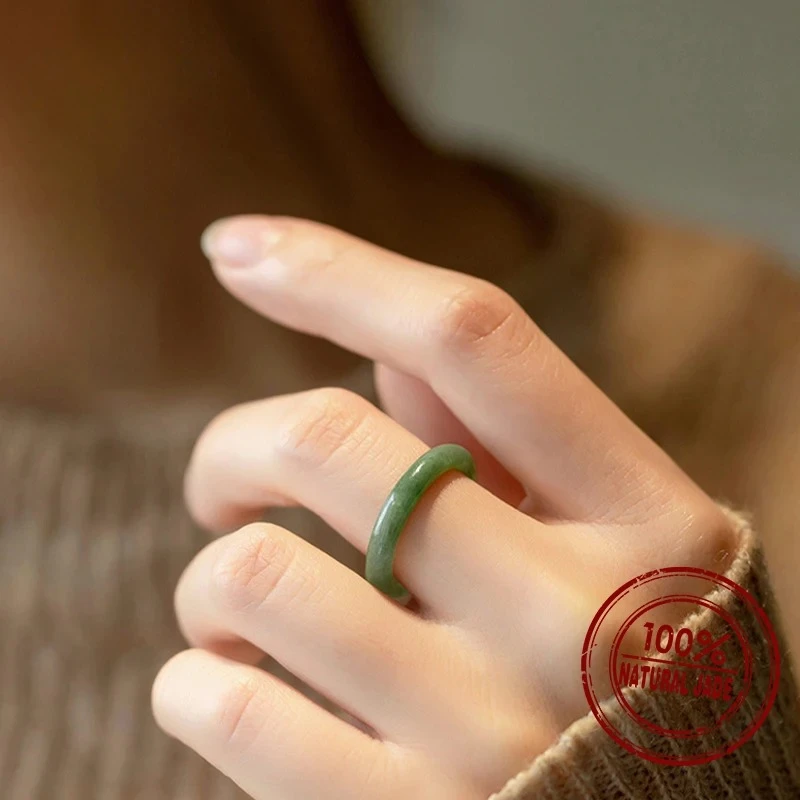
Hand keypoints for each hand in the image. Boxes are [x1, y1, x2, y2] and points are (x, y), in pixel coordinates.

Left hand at [152, 216, 735, 798]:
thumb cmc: (633, 678)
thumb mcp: (624, 551)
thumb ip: (514, 446)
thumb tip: (388, 356)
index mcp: (647, 521)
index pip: (475, 340)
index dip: (338, 271)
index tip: (236, 245)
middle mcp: (579, 619)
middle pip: (330, 440)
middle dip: (233, 447)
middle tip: (224, 485)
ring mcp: (492, 736)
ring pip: (252, 574)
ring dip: (210, 577)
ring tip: (239, 610)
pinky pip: (222, 706)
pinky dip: (194, 678)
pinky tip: (234, 686)